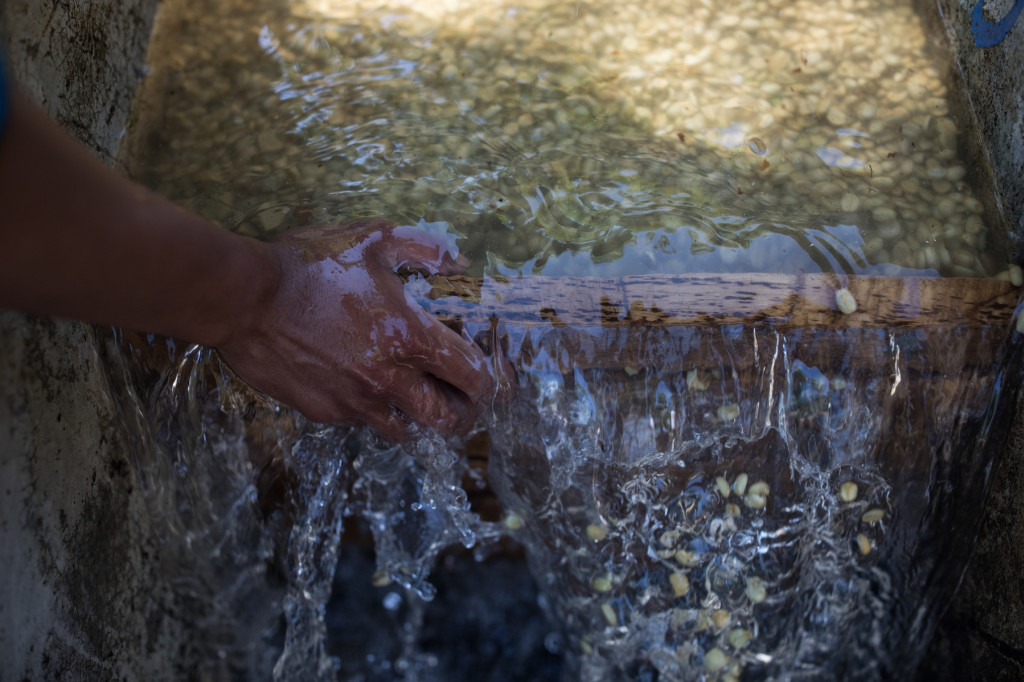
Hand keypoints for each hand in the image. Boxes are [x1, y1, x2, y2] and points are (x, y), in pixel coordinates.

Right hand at [217, 219, 495, 440]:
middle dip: (462, 413)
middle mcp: (388, 378)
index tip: (490, 380)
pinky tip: (364, 386)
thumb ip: (424, 247)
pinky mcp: (325, 412)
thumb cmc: (309, 264)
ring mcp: (355, 401)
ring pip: (406, 431)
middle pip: (447, 419)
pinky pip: (362, 422)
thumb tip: (460, 259)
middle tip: (460, 400)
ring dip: (417, 417)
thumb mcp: (372, 237)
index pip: (471, 377)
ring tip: (415, 397)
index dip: (489, 383)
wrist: (243, 298)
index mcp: (409, 337)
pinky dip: (373, 411)